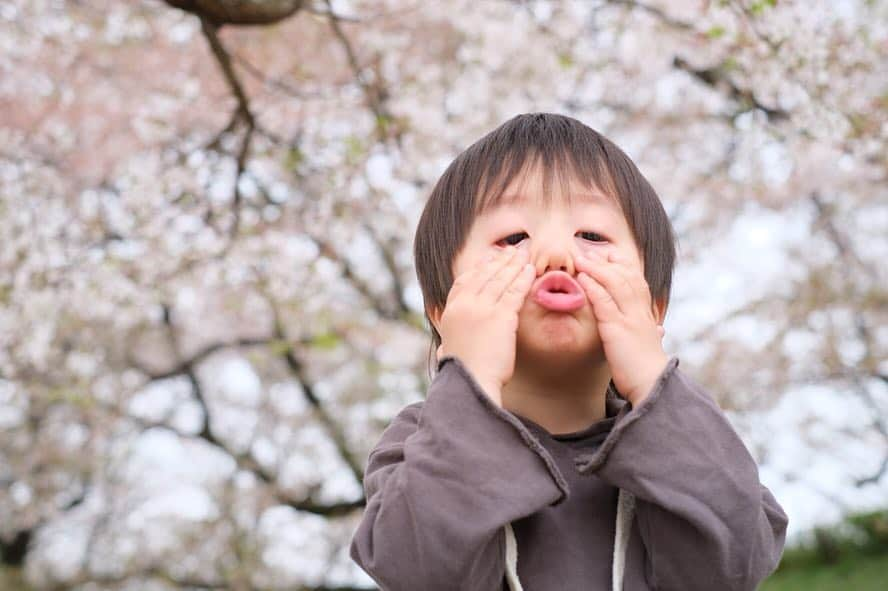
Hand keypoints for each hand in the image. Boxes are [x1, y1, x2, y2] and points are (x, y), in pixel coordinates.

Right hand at [434, 245, 534, 404]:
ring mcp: (482, 309)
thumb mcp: (448, 354)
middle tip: (512, 251)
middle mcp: (464, 305)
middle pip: (484, 275)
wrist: (471, 382)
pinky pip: (515, 292)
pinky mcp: (501, 317)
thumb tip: (443, 352)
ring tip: (524, 255)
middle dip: (499, 260)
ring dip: (514, 265)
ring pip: (501, 280)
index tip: (490, 260)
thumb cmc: (462, 375)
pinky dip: (524, 279)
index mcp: (451, 311)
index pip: (464, 281)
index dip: (479, 268)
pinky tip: (531, 271)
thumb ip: (447, 346)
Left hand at [574, 249, 668, 405]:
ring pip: (615, 284)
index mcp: (647, 313)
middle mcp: (641, 311)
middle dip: (606, 262)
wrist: (651, 384)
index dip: (623, 265)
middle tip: (589, 253)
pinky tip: (582, 279)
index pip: (637, 280)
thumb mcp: (649, 345)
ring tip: (581, 260)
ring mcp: (630, 318)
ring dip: (596, 270)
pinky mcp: (618, 329)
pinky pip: (604, 302)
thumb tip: (660, 330)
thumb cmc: (647, 369)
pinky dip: (593, 288)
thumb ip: (650, 332)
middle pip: (626, 276)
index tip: (610, 255)